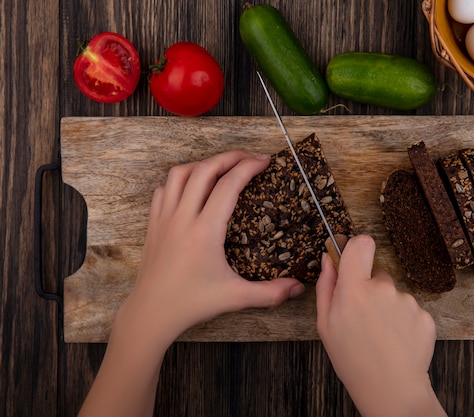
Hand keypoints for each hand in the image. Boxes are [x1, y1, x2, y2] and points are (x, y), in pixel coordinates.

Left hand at [120, 151, 304, 345]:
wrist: (151, 313)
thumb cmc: (191, 304)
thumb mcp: (235, 298)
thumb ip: (270, 292)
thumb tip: (297, 287)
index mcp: (205, 230)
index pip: (229, 185)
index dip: (249, 167)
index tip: (264, 161)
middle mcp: (183, 217)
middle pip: (205, 169)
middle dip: (230, 157)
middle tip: (250, 158)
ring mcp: (165, 218)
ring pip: (180, 173)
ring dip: (203, 164)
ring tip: (222, 168)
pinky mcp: (154, 224)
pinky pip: (164, 189)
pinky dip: (180, 180)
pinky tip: (192, 188)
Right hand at [316, 235, 446, 416]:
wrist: (390, 389)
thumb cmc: (353, 360)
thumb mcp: (326, 324)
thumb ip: (326, 286)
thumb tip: (329, 258)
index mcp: (355, 290)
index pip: (362, 244)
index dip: (358, 248)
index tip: (355, 259)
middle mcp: (383, 289)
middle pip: (377, 274)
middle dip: (370, 289)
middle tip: (364, 318)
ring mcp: (407, 302)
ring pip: (394, 293)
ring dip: (388, 306)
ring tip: (381, 334)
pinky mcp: (424, 314)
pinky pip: (410, 308)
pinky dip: (404, 320)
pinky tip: (396, 340)